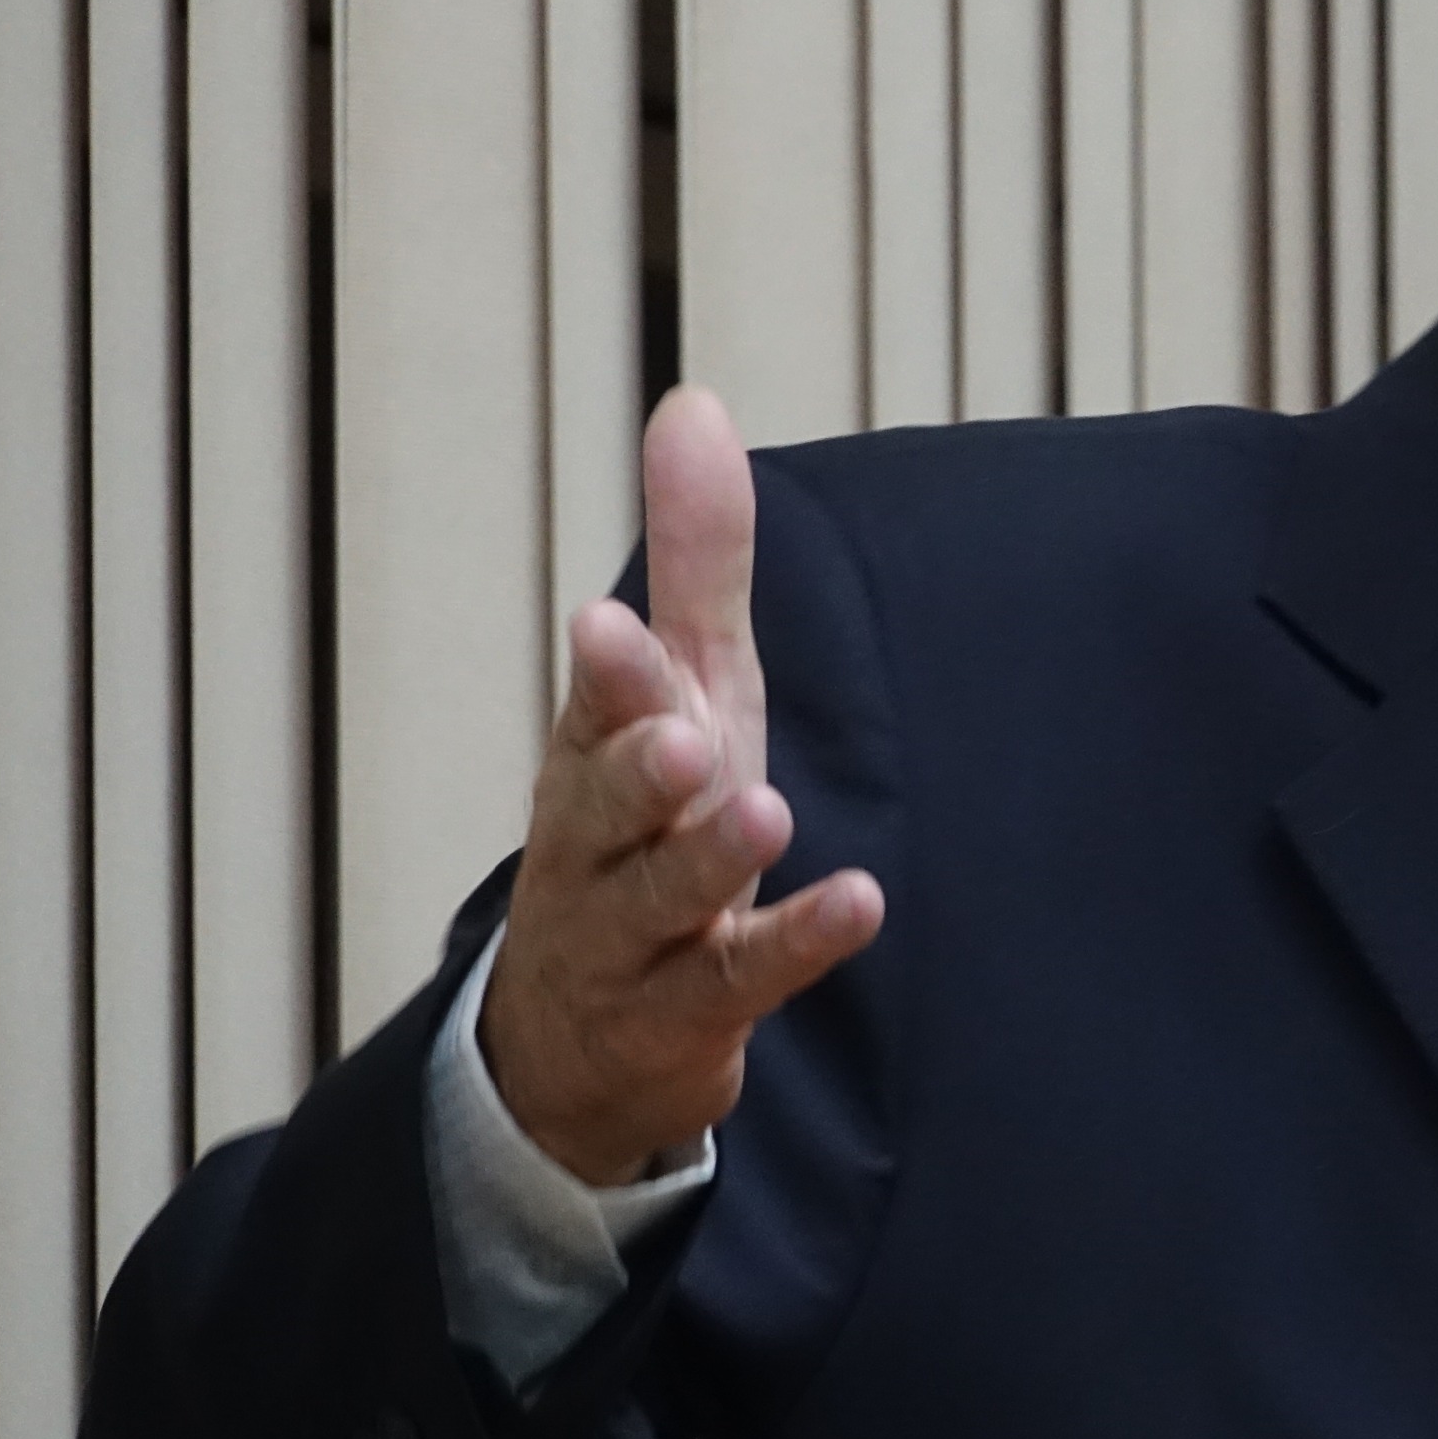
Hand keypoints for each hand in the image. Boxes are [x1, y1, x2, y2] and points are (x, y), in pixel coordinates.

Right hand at [479, 385, 886, 1187]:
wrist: (581, 1035)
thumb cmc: (643, 825)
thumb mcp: (679, 688)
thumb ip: (695, 561)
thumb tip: (694, 403)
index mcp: (591, 755)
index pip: (595, 707)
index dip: (607, 675)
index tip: (608, 623)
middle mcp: (594, 846)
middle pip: (604, 806)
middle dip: (635, 768)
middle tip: (680, 733)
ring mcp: (628, 941)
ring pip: (655, 899)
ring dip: (705, 859)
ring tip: (762, 812)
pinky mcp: (682, 1018)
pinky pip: (735, 983)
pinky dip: (793, 943)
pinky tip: (855, 902)